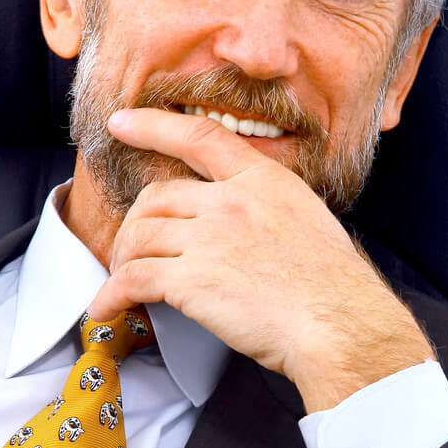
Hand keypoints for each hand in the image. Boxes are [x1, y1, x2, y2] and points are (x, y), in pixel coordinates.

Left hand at [86, 107, 434, 411]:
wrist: (340, 324)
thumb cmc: (336, 289)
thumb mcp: (310, 222)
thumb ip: (270, 211)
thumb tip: (246, 227)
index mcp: (265, 181)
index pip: (200, 137)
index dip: (154, 126)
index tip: (123, 123)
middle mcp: (232, 201)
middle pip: (157, 197)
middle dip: (136, 223)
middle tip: (133, 248)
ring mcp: (209, 237)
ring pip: (139, 237)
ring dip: (124, 261)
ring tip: (124, 281)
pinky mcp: (190, 279)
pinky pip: (131, 280)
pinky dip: (111, 296)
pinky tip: (107, 308)